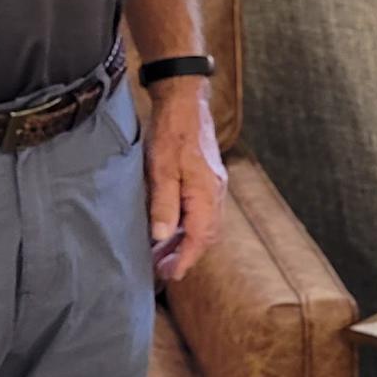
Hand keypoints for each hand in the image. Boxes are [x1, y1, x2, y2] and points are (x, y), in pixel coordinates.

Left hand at [144, 78, 226, 282]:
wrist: (185, 101)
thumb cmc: (171, 132)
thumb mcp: (160, 169)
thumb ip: (163, 204)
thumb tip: (161, 237)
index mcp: (206, 193)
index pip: (200, 238)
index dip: (186, 260)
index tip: (172, 275)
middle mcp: (216, 193)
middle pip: (206, 236)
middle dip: (186, 256)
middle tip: (163, 270)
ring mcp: (214, 186)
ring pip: (205, 225)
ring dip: (186, 242)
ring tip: (162, 255)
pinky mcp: (208, 179)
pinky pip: (202, 212)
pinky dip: (188, 226)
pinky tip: (171, 229)